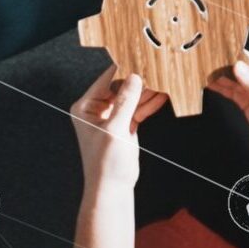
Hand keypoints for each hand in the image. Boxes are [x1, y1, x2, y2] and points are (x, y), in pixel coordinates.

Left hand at [70, 67, 166, 188]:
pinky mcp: (124, 125)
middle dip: (139, 81)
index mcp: (85, 107)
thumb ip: (125, 102)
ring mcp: (111, 117)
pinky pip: (137, 109)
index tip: (140, 59)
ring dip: (146, 92)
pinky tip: (161, 96)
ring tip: (163, 81)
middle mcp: (96, 109)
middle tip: (156, 71)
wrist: (112, 188)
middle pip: (121, 87)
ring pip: (131, 98)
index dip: (123, 70)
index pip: (106, 81)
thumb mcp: (115, 129)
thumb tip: (134, 77)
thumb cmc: (105, 163)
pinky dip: (148, 104)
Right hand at [208, 51, 248, 164]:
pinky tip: (208, 84)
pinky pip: (230, 92)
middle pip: (235, 66)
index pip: (245, 57)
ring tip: (200, 70)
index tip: (211, 49)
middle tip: (200, 60)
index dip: (228, 52)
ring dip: (217, 75)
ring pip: (231, 79)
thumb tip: (237, 65)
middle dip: (219, 63)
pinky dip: (220, 88)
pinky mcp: (247, 103)